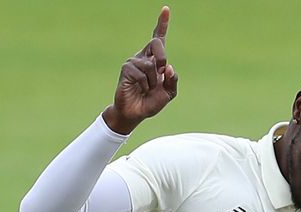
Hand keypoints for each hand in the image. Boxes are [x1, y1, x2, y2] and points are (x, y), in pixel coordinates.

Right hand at [103, 6, 178, 133]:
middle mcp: (144, 57)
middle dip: (162, 58)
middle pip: (157, 43)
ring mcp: (133, 61)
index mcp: (155, 60)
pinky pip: (142, 73)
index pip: (159, 38)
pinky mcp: (126, 68)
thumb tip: (168, 67)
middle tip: (162, 72)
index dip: (162, 23)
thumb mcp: (169, 93)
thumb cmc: (151, 102)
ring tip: (147, 89)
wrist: (136, 113)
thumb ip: (173, 80)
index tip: (165, 9)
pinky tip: (139, 89)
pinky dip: (145, 85)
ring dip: (154, 81)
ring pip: (151, 65)